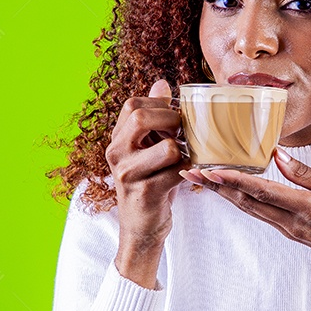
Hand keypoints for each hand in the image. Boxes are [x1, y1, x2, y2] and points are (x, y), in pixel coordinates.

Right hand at [106, 79, 190, 286]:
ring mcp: (128, 175)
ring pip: (167, 147)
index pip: (133, 104)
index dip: (160, 105)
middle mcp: (116, 154)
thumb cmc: (150, 182)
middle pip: (140, 118)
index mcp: (117, 139)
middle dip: (172, 120)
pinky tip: (193, 174)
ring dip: (186, 150)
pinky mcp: (146, 194)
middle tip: (185, 131)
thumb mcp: (148, 148)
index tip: (176, 115)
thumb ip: (153, 116)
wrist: (142, 228)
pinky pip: (178, 172)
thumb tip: (161, 83)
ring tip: (189, 156)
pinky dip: (192, 171)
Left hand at [179, 149, 310, 304]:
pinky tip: (234, 191)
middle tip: (190, 172)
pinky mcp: (291, 233)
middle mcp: (291, 222)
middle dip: (217, 187)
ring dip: (225, 194)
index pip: (263, 191)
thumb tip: (280, 156)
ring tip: (204, 180)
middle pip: (247, 202)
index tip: (211, 171)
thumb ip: (309, 176)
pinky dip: (243, 200)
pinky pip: (261, 214)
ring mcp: (289, 230)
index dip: (235, 180)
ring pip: (250, 209)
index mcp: (307, 209)